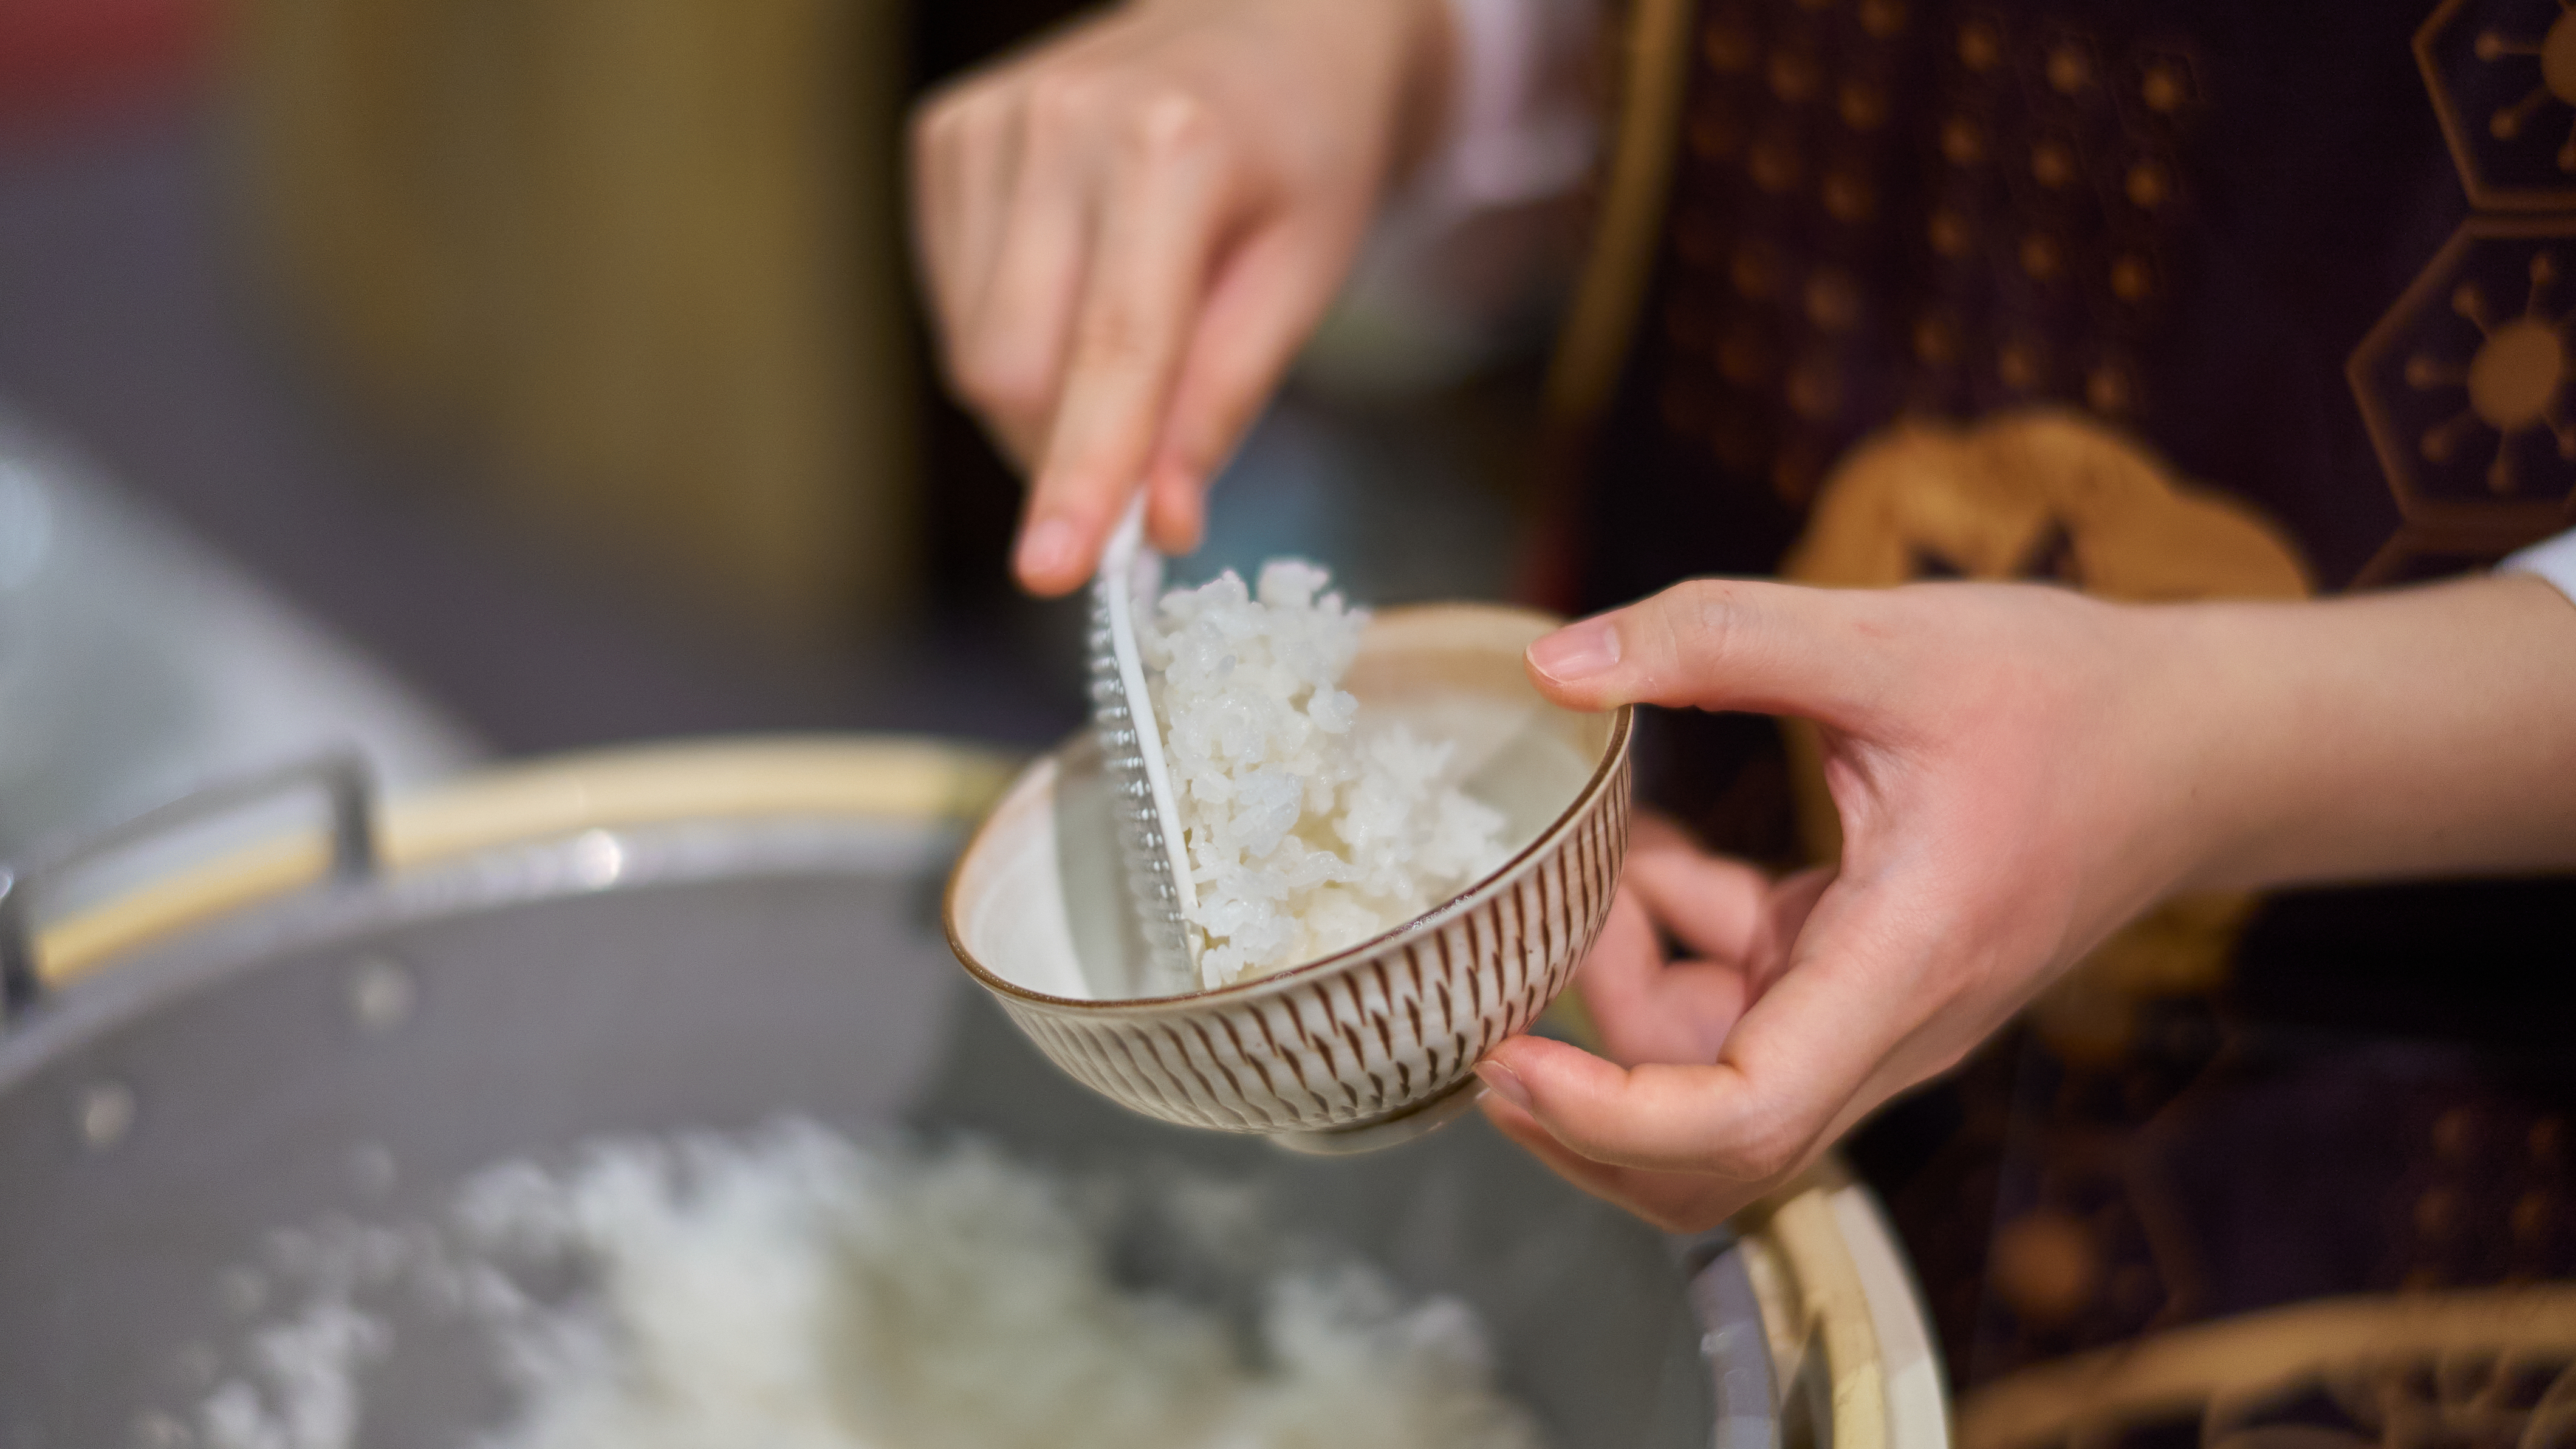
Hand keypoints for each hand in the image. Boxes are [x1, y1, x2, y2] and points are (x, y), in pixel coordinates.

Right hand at [909, 0, 1452, 594]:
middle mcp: (1059, 121)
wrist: (1272, 25)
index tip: (1051, 574)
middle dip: (1069, 447)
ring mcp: (986, 123)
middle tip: (1148, 453)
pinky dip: (1011, 334)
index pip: (1110, 350)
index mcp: (1170, 148)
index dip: (1080, 473)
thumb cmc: (1304, 154)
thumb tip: (1160, 525)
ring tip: (1128, 338)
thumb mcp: (1306, 275)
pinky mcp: (944, 135)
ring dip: (1042, 395)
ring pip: (970, 350)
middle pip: (1012, 367)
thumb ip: (1226, 398)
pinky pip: (951, 303)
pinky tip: (1077, 284)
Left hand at [1475, 573, 2575, 1229]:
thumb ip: (1720, 638)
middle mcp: (1891, 1030)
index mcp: (1903, 968)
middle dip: (1583, 1096)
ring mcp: (1876, 1021)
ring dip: (1622, 1003)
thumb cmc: (2071, 694)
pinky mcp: (1862, 987)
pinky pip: (1741, 1016)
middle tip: (1495, 1000)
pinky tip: (1655, 859)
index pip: (1742, 1119)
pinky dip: (1675, 954)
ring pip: (1710, 1088)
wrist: (2200, 744)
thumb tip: (1553, 662)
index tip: (1510, 1055)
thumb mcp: (1890, 638)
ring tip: (1582, 880)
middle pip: (1709, 1150)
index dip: (1608, 1116)